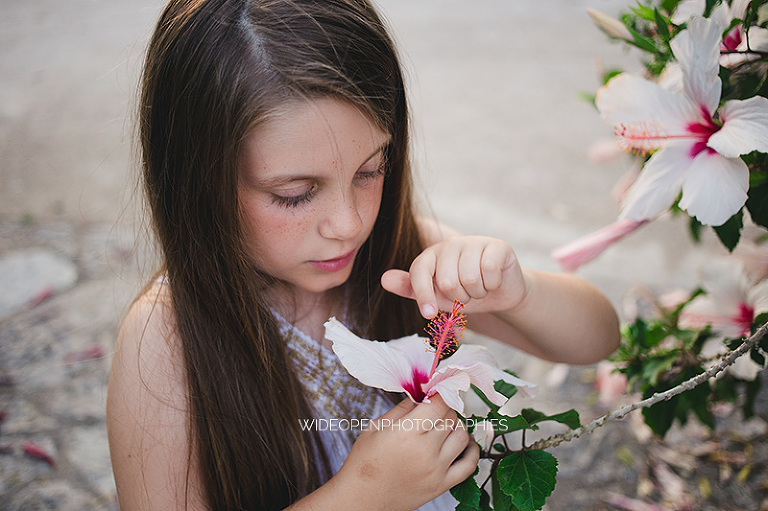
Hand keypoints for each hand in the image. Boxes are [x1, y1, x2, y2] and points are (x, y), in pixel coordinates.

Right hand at [331, 396, 478, 510]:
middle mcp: (425, 451)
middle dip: (445, 408)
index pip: (439, 404)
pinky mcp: (441, 485)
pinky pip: (469, 465)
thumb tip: (421, 394)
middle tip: (435, 408)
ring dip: (457, 426)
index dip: (442, 393)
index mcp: (407, 433)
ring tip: (444, 425)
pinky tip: (465, 443)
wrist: (361, 499)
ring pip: (463, 436)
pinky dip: (472, 451)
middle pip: (451, 418)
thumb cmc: (364, 463)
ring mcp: (436, 470)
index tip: (440, 388)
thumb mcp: (376, 428)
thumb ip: (401, 409)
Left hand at [381, 235, 526, 318]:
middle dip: (459, 298)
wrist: (501, 292)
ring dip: (477, 293)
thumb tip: (384, 279)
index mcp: (432, 255)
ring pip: (470, 278)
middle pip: (447, 281)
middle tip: (466, 295)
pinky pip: (490, 272)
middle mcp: (451, 244)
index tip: (429, 314)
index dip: (423, 295)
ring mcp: (475, 242)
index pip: (419, 271)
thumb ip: (411, 289)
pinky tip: (493, 281)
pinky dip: (492, 285)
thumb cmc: (465, 293)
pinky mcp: (497, 246)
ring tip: (480, 288)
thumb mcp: (436, 297)